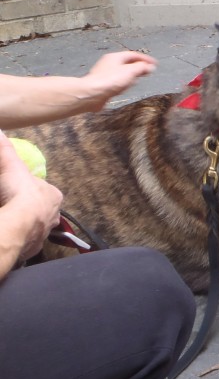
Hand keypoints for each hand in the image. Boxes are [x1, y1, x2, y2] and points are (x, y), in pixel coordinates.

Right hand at [0, 133, 62, 259]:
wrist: (18, 224)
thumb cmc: (19, 193)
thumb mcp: (11, 166)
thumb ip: (5, 149)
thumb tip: (0, 131)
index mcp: (53, 195)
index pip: (42, 189)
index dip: (28, 188)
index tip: (14, 188)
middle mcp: (54, 215)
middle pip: (40, 209)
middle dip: (29, 208)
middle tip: (10, 205)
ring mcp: (45, 233)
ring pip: (35, 226)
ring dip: (24, 224)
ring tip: (10, 221)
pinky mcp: (34, 247)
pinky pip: (26, 241)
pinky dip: (19, 239)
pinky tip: (9, 236)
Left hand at [81, 51, 156, 111]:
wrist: (92, 94)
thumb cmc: (111, 80)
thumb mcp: (130, 71)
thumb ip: (141, 68)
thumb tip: (150, 66)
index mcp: (115, 57)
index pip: (133, 55)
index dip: (145, 59)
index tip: (155, 64)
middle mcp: (109, 62)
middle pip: (127, 62)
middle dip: (139, 66)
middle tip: (148, 70)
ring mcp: (105, 73)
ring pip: (122, 71)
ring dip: (132, 73)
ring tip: (140, 78)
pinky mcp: (103, 83)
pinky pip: (117, 79)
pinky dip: (125, 81)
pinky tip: (128, 86)